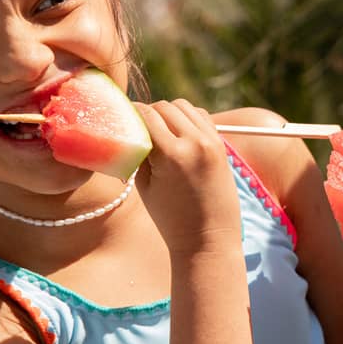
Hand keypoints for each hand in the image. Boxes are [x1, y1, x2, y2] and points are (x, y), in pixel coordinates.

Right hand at [134, 100, 242, 257]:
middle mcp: (195, 142)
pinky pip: (200, 116)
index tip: (121, 118)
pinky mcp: (221, 144)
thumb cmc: (170, 217)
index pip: (147, 115)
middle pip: (165, 107)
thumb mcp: (144, 185)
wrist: (208, 236)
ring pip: (184, 107)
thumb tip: (131, 127)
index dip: (130, 114)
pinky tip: (177, 133)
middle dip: (149, 113)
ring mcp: (211, 141)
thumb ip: (138, 152)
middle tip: (138, 126)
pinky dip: (186, 118)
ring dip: (168, 113)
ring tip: (158, 130)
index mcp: (172, 154)